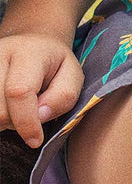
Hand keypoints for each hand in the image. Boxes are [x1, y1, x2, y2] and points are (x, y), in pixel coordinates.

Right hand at [0, 33, 83, 147]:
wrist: (31, 43)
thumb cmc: (54, 64)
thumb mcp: (73, 75)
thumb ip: (63, 96)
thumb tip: (40, 116)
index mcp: (29, 52)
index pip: (19, 91)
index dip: (26, 121)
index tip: (35, 140)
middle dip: (17, 123)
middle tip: (32, 113)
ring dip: (4, 121)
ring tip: (18, 108)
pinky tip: (6, 106)